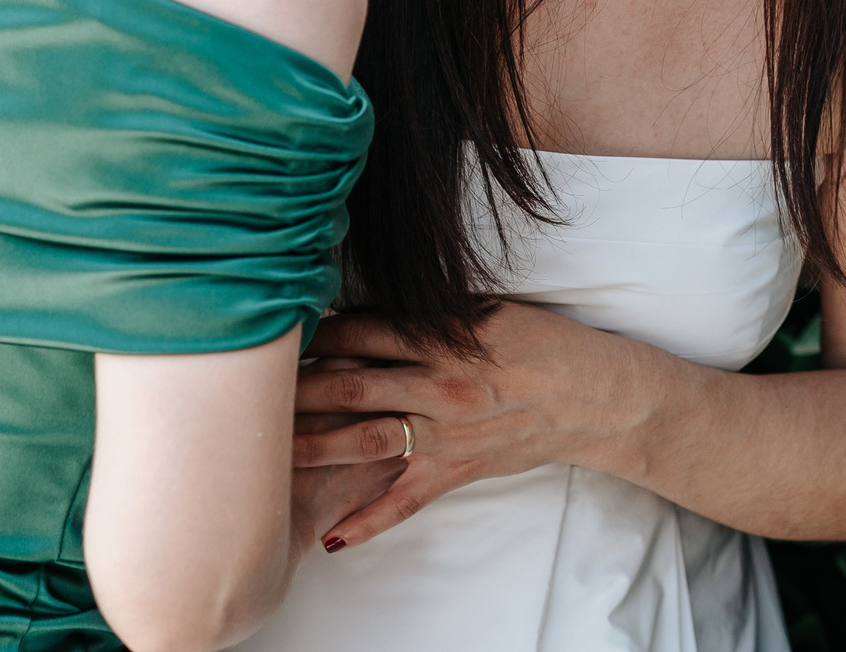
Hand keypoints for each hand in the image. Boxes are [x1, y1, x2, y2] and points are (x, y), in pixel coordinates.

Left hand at [289, 303, 649, 548]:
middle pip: (351, 386)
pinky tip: (332, 536)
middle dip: (299, 389)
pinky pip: (404, 501)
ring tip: (270, 453)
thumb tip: (377, 308)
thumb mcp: (486, 310)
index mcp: (442, 340)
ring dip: (315, 446)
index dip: (319, 332)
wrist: (591, 395)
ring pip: (365, 440)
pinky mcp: (456, 469)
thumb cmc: (542, 343)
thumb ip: (431, 314)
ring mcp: (444, 433)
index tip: (286, 333)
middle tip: (254, 392)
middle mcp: (436, 386)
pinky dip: (368, 520)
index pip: (363, 332)